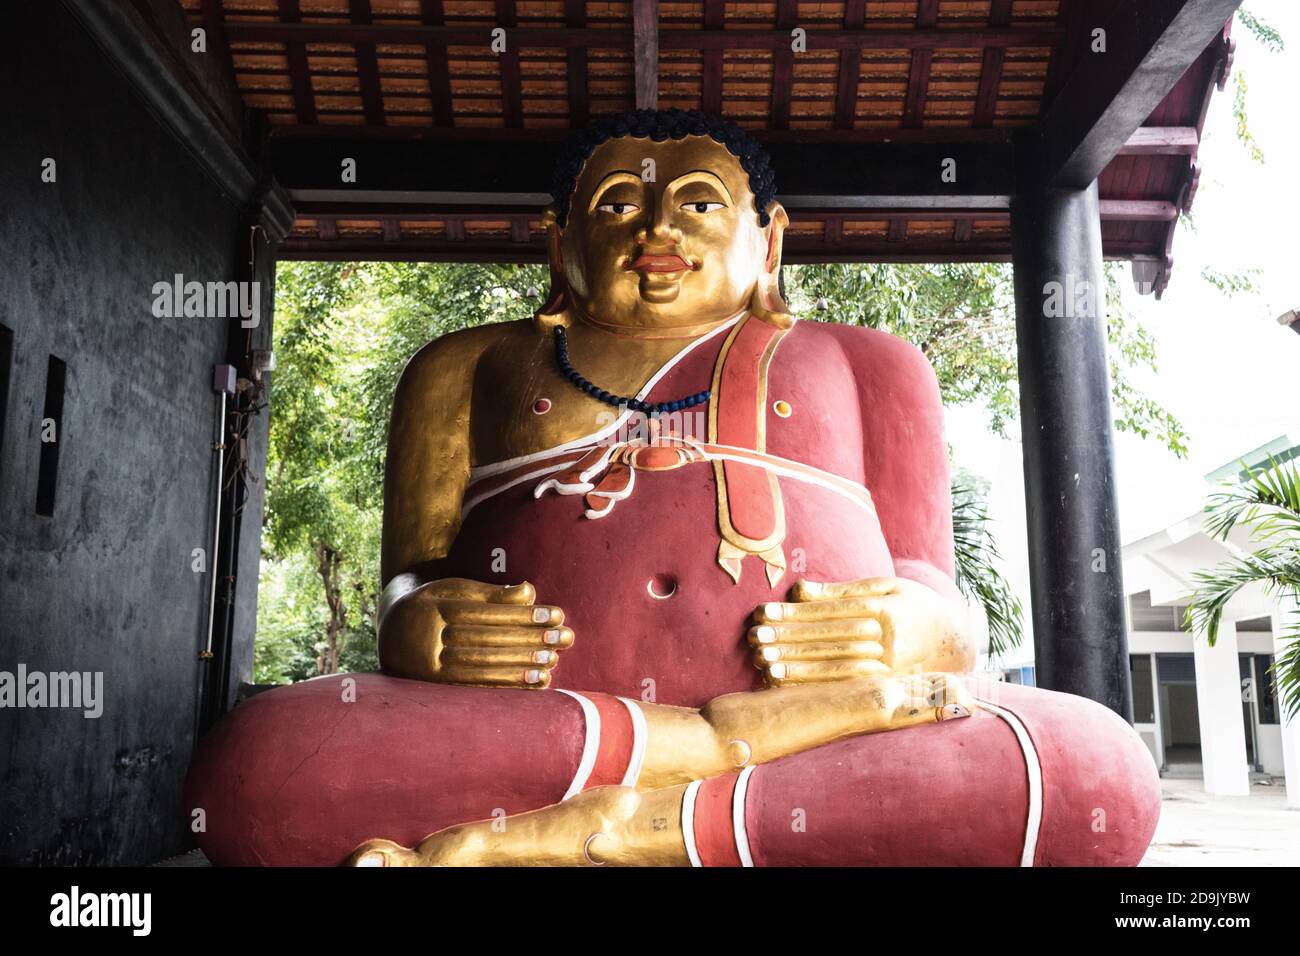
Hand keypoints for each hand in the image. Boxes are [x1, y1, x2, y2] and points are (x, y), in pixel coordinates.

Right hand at [379, 578, 572, 687]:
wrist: (392, 630)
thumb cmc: (435, 604)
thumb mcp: (456, 590)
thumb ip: (491, 594)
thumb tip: (530, 592)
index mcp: (437, 609)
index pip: (488, 613)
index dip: (524, 615)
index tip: (556, 614)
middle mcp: (430, 639)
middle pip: (487, 641)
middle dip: (529, 640)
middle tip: (564, 638)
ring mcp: (430, 667)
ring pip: (482, 667)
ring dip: (521, 666)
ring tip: (552, 662)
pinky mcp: (435, 688)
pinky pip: (476, 688)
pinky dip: (507, 686)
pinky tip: (533, 684)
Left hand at [748, 576, 969, 685]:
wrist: (955, 639)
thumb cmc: (915, 604)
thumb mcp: (886, 586)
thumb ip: (842, 590)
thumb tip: (799, 589)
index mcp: (886, 609)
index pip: (831, 613)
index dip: (795, 613)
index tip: (763, 612)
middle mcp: (888, 640)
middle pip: (830, 639)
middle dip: (789, 639)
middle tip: (755, 638)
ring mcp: (889, 667)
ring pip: (836, 666)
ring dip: (798, 665)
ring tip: (764, 662)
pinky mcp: (887, 686)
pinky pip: (847, 688)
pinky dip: (817, 686)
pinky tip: (791, 684)